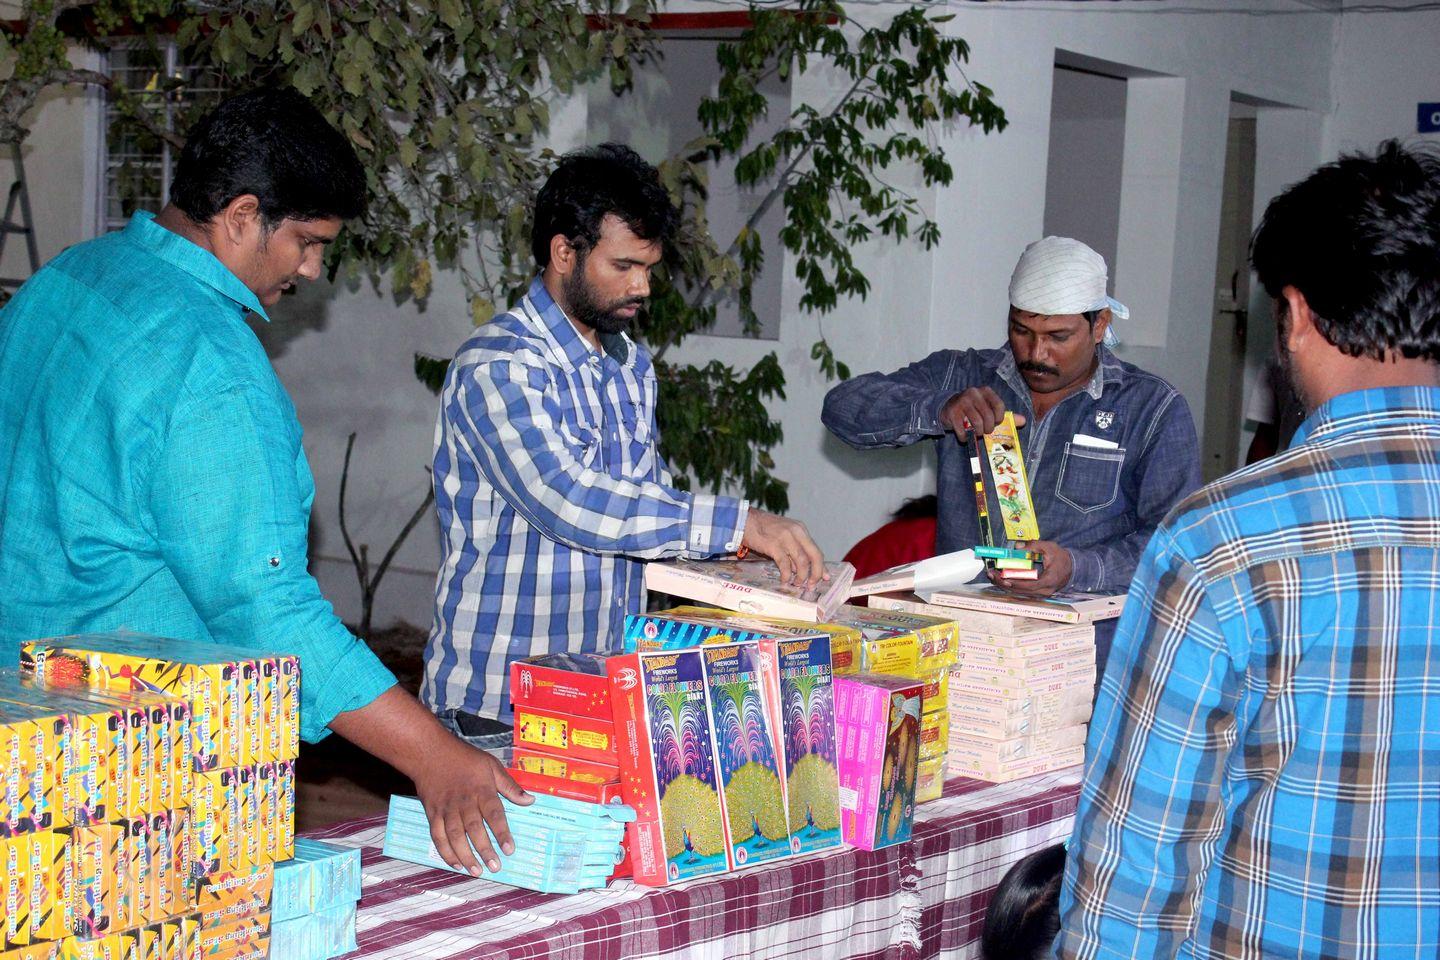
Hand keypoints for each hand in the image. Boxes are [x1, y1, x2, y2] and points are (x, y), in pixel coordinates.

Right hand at [413, 734, 532, 875]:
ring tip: (476, 870)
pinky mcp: (432, 814)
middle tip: (495, 867)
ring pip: (455, 836)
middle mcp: (464, 802)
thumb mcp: (491, 766)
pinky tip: (455, 864)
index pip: (494, 814)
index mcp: (481, 790)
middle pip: (474, 829)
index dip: (502, 833)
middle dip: (485, 849)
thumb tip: (530, 800)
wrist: (429, 753)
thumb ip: (510, 786)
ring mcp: (446, 809)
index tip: (510, 849)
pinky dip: (445, 851)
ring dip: (465, 855)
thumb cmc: (464, 758)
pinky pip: (438, 836)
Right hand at [741, 508, 826, 586]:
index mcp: (800, 529)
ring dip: (801, 576)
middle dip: (816, 573)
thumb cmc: (763, 529)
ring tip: (797, 583)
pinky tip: (785, 580)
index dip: (821, 566)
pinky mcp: (774, 545)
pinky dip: (787, 574)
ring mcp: (786, 538)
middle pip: (814, 556)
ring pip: (802, 561)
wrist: (744, 521)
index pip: (816, 550)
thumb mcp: (784, 534)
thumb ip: (794, 549)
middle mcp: (796, 532)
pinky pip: (785, 564)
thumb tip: (801, 570)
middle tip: (812, 584)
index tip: (824, 578)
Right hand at [939, 387, 1025, 438]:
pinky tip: (965, 436)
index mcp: (985, 391)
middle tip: (985, 431)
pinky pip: (962, 429)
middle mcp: (974, 393)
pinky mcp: (952, 412)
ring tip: (976, 433)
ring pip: (976, 423)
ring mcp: (962, 402)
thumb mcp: (988, 408)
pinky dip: (965, 437)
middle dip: (988, 428)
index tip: (996, 423)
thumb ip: (1005, 415)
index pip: (999, 405)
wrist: (948, 407)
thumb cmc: (973, 409)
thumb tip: (1023, 420)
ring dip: (977, 433)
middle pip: (988, 416)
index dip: (999, 418)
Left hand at [986, 540, 1071, 597]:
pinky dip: (1011, 585)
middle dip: (1005, 584)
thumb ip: (1033, 545)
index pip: (1031, 585)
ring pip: (1021, 593)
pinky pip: (1022, 591)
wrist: (1071, 567)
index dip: (1016, 583)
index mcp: (1050, 579)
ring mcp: (1042, 593)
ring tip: (992, 576)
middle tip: (992, 575)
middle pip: (1022, 591)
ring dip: (1006, 585)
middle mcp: (1045, 590)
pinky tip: (1001, 579)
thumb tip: (1017, 546)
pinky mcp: (1038, 592)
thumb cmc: (1060, 556)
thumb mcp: (1048, 547)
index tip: (1004, 578)